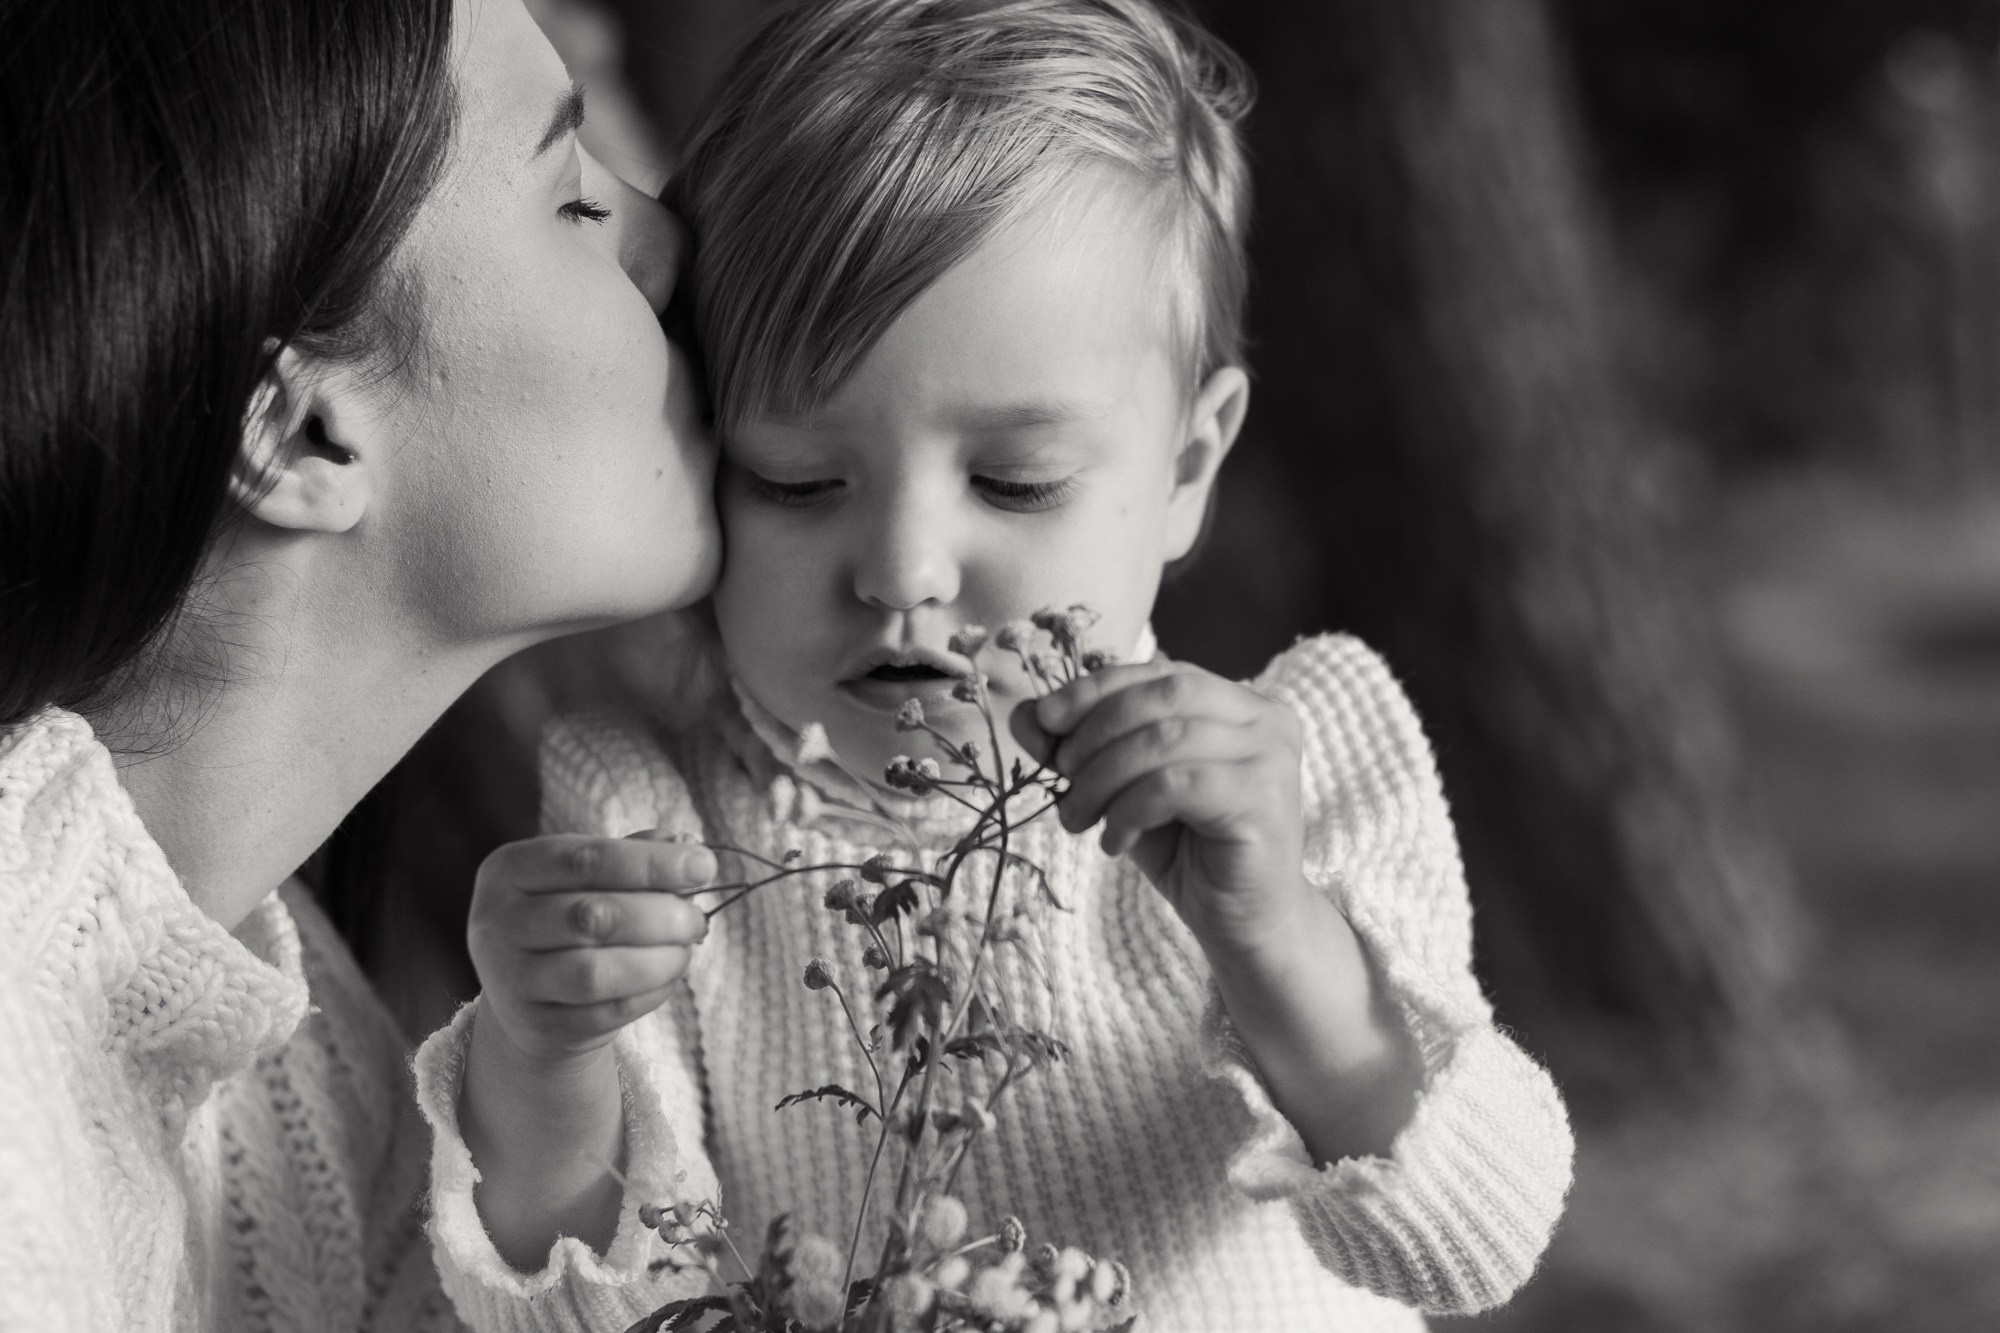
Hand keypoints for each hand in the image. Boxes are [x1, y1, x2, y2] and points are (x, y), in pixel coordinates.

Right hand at [466, 832, 715, 1064]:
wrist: (531, 994)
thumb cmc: (571, 917)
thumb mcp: (590, 877)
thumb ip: (635, 856)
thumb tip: (689, 847)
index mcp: (509, 870)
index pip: (586, 859)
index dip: (652, 863)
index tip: (705, 866)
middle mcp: (496, 924)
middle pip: (592, 916)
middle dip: (661, 915)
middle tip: (697, 919)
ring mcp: (509, 981)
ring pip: (596, 972)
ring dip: (659, 959)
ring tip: (685, 949)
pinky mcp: (536, 1026)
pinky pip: (606, 1012)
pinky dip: (650, 992)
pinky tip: (667, 976)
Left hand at [1010, 659, 1307, 953]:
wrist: (1243, 925)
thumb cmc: (1187, 852)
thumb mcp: (1125, 790)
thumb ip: (1085, 748)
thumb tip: (1025, 714)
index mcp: (1238, 702)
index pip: (1159, 674)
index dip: (1096, 689)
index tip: (1044, 719)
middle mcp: (1265, 718)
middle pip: (1162, 697)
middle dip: (1095, 732)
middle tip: (1062, 776)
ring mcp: (1271, 756)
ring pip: (1164, 740)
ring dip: (1103, 778)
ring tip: (1079, 817)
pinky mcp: (1262, 800)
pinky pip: (1175, 786)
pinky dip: (1129, 810)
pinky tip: (1115, 842)